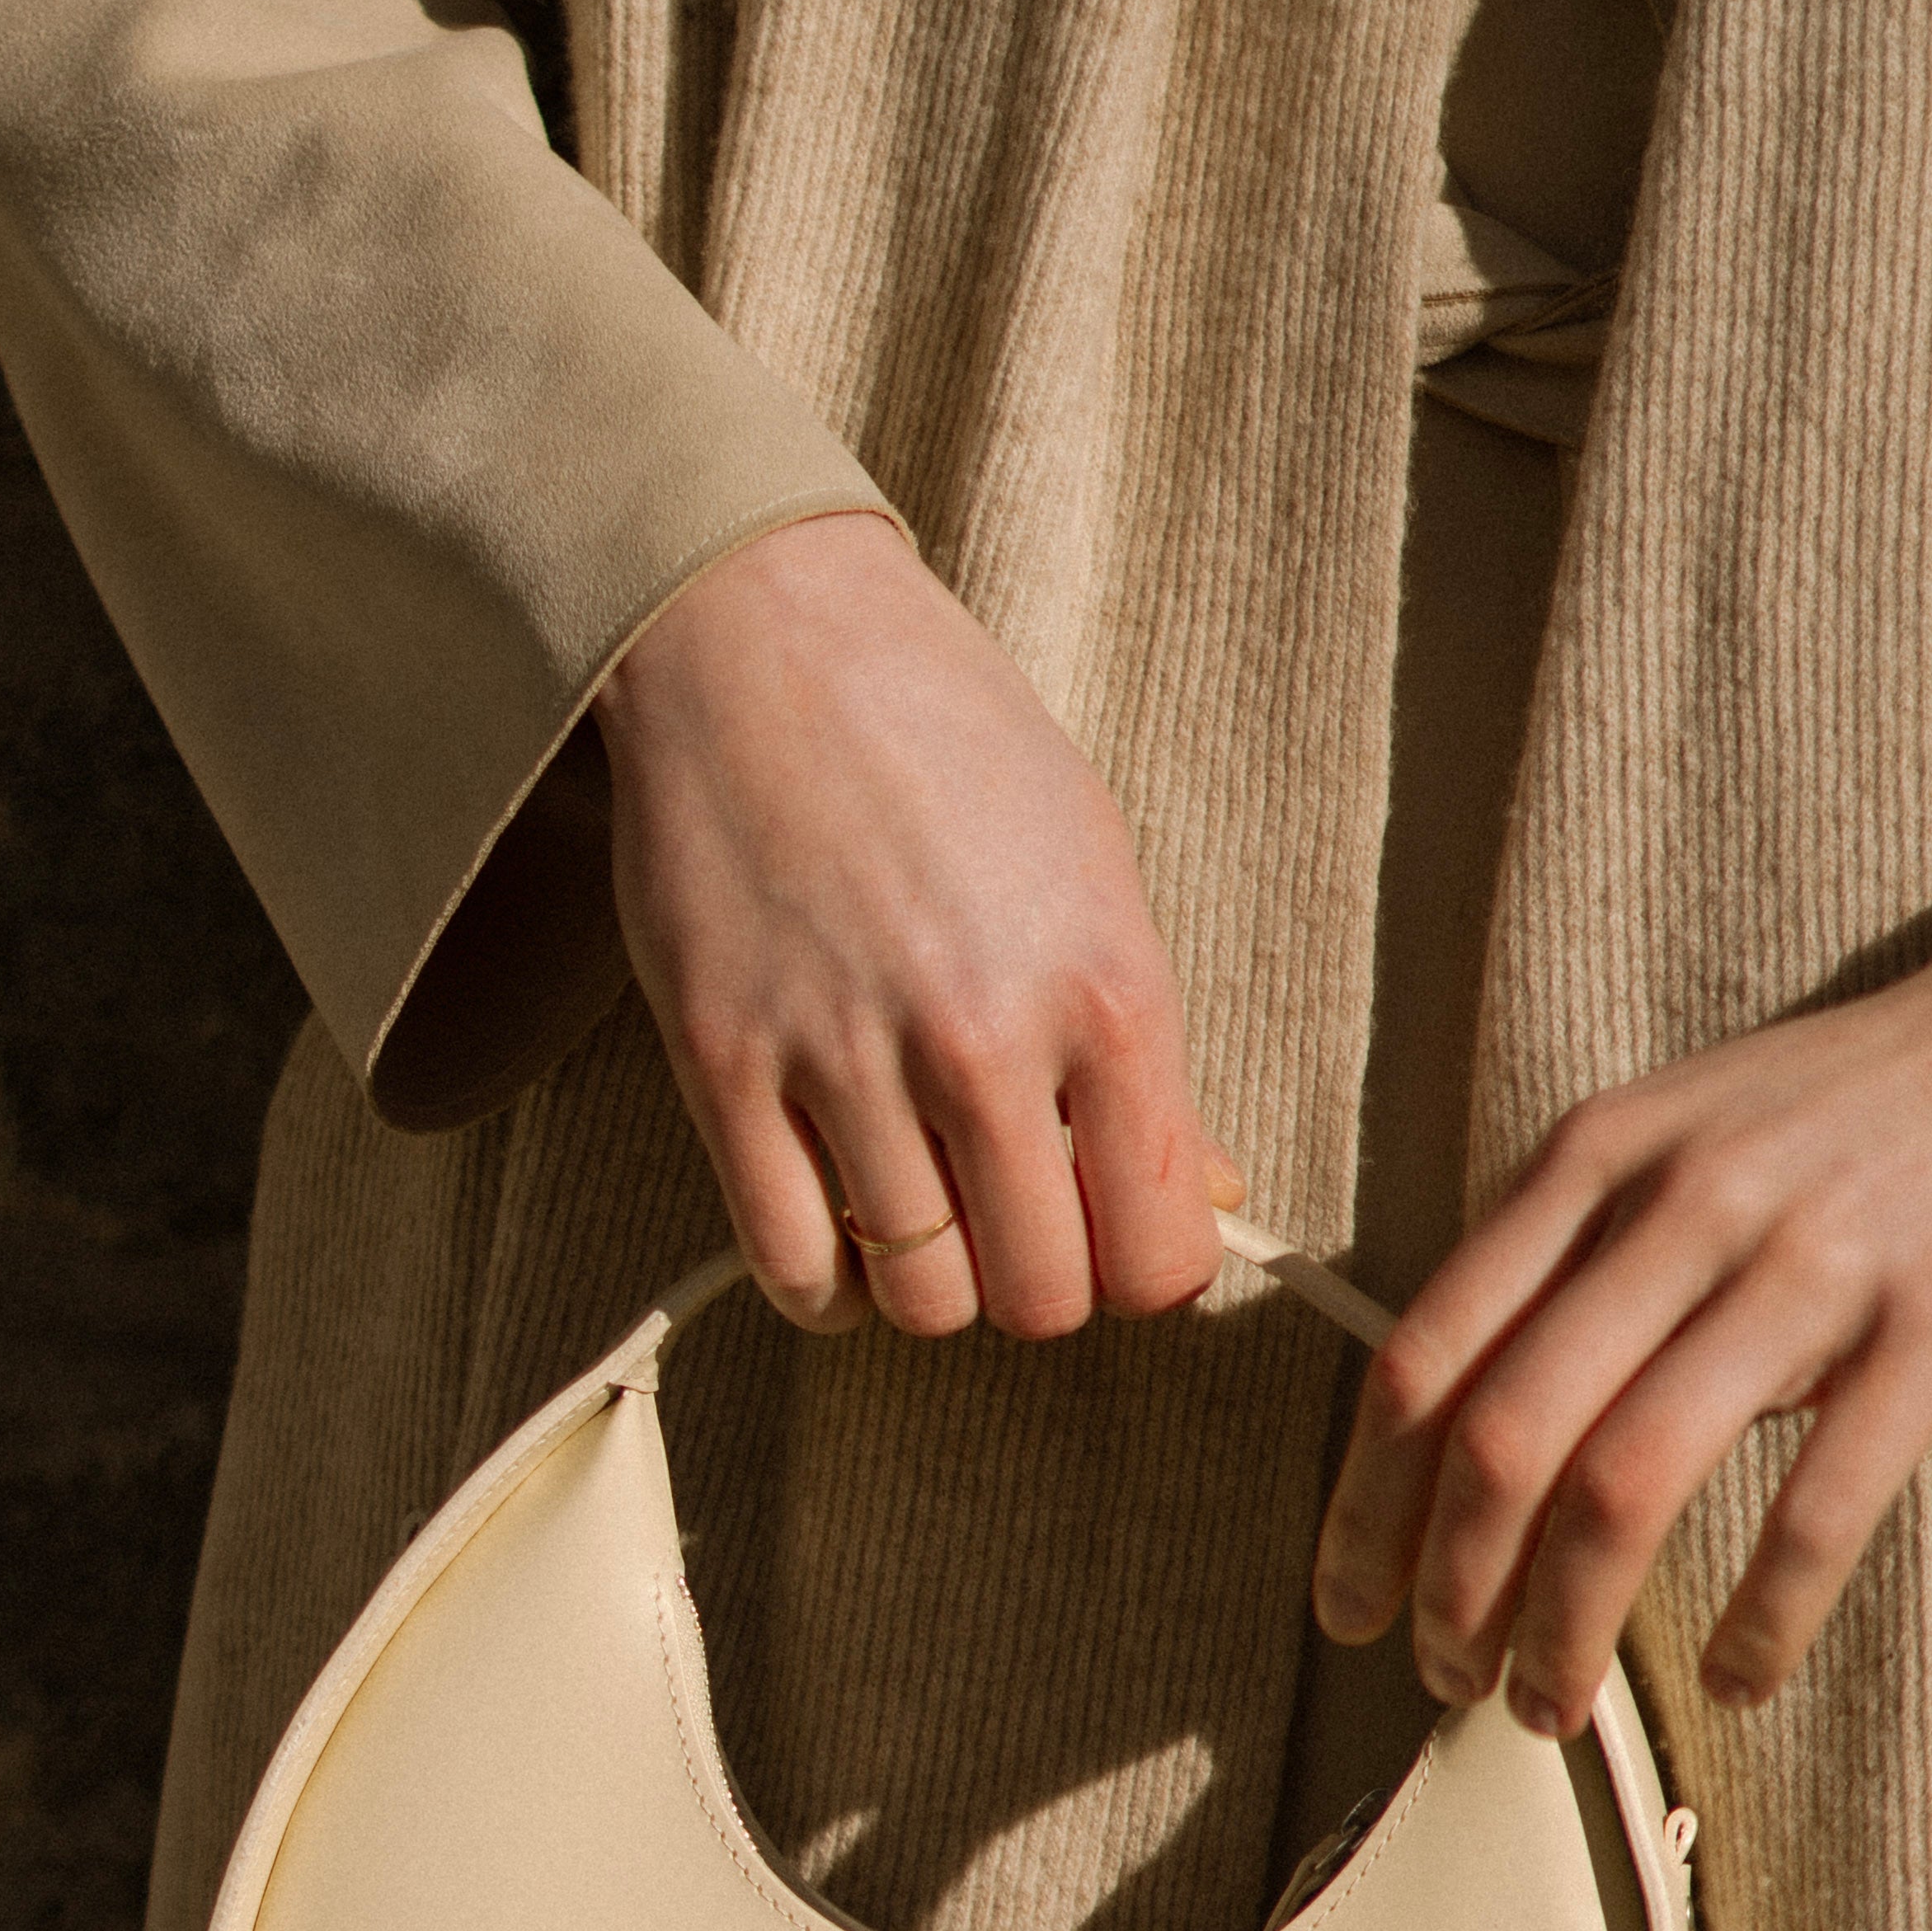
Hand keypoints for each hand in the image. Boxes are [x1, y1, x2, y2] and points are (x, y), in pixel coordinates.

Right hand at [593, 510, 1236, 1335]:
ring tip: (924, 1206)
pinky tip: (842, 1233)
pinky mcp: (724, 1065)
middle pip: (1038, 1299)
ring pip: (919, 1300)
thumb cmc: (950, 744)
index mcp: (1106, 991)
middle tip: (1012, 1216)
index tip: (1110, 1230)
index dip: (1140, 1269)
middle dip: (1035, 1282)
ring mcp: (844, 1057)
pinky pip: (792, 1266)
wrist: (766, 631)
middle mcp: (981, 1038)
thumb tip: (1207, 1203)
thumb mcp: (1095, 872)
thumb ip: (1148, 1057)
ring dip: (930, 1282)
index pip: (1156, 1256)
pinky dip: (826, 1286)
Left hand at [1310, 824, 1931, 1731]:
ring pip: (1626, 1484)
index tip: (1348, 1606)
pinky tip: (1737, 1675)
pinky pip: (1814, 1509)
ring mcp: (1807, 1262)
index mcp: (1597, 1157)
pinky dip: (1759, 1620)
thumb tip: (1487, 1421)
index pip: (1425, 1355)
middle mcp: (1680, 1203)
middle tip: (1451, 1684)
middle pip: (1504, 1438)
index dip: (1365, 1506)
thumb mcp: (1692, 1134)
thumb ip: (1585, 1250)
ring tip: (1553, 1706)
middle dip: (1453, 1592)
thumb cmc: (1879, 1105)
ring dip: (1568, 1626)